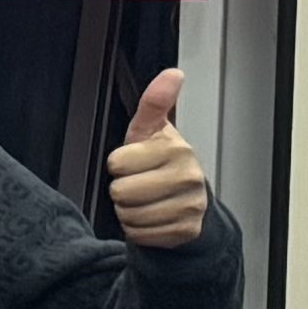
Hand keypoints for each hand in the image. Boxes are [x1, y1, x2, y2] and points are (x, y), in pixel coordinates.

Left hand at [107, 67, 212, 250]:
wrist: (190, 200)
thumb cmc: (162, 162)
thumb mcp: (152, 130)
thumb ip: (156, 102)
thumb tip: (173, 74)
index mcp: (176, 149)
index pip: (117, 162)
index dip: (118, 164)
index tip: (133, 162)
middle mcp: (187, 176)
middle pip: (121, 191)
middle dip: (121, 189)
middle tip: (138, 183)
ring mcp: (190, 205)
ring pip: (129, 215)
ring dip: (128, 211)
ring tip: (145, 200)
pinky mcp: (185, 230)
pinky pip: (140, 234)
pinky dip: (139, 229)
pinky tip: (152, 217)